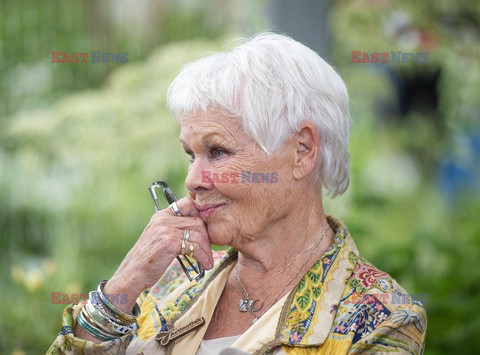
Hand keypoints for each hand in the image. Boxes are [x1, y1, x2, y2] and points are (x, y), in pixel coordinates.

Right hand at [103, 196, 213, 312]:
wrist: (132, 274)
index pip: (188, 204)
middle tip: (208, 251)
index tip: (203, 232)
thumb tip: (199, 230)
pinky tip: (204, 265)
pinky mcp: (169, 242)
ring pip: (198, 234)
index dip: (199, 215)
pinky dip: (203, 257)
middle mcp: (163, 219)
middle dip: (206, 238)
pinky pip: (194, 246)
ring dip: (206, 250)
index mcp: (162, 215)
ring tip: (207, 261)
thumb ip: (175, 230)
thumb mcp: (160, 238)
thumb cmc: (148, 259)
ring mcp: (166, 229)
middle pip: (197, 221)